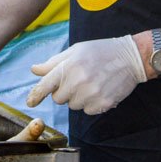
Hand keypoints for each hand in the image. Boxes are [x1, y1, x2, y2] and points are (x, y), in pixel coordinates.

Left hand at [27, 35, 146, 114]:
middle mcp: (78, 81)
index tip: (30, 103)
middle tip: (77, 79)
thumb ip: (54, 63)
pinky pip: (87, 111)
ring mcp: (91, 94)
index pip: (46, 85)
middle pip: (58, 99)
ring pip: (73, 106)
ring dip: (78, 98)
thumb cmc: (100, 51)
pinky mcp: (103, 104)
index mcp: (69, 66)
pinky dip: (91, 103)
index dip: (36, 95)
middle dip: (64, 92)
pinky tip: (99, 90)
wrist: (130, 58)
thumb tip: (34, 70)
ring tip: (91, 83)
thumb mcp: (75, 51)